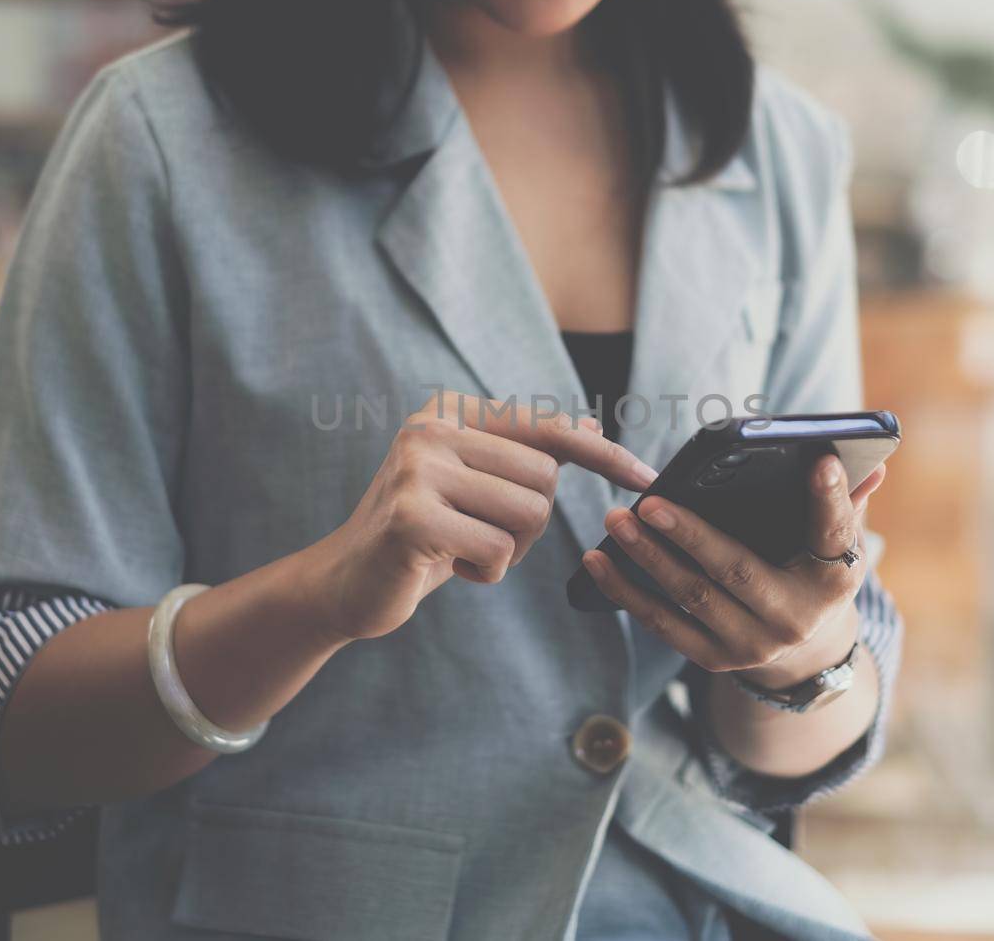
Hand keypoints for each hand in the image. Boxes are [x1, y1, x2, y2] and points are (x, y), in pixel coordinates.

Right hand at [311, 391, 657, 642]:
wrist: (346, 583)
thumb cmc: (422, 534)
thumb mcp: (475, 487)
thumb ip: (525, 455)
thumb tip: (589, 424)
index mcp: (449, 411)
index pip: (547, 428)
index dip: (602, 454)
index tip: (647, 477)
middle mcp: (430, 429)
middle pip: (543, 479)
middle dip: (529, 523)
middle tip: (482, 536)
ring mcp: (416, 470)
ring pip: (527, 514)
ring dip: (508, 550)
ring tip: (462, 549)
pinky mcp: (410, 517)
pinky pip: (498, 549)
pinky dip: (486, 572)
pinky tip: (448, 568)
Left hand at [582, 452, 887, 687]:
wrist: (803, 651)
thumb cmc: (813, 574)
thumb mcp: (838, 546)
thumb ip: (845, 504)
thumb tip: (872, 462)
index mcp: (834, 580)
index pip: (835, 533)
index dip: (828, 498)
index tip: (818, 461)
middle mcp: (795, 618)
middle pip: (736, 570)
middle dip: (688, 534)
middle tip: (649, 503)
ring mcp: (752, 645)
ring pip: (690, 598)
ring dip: (647, 559)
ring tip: (615, 522)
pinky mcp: (715, 660)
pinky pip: (663, 624)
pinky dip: (627, 593)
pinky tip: (598, 563)